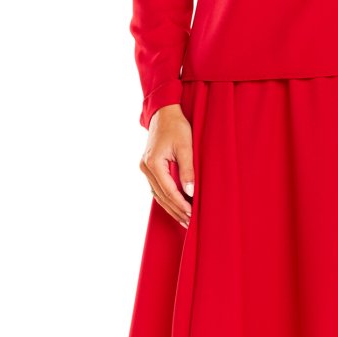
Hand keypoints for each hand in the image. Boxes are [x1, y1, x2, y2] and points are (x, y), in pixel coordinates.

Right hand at [140, 104, 195, 228]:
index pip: (168, 190)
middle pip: (161, 196)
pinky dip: (167, 198)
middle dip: (176, 210)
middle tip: (189, 222)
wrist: (164, 113)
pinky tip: (176, 206)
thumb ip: (187, 169)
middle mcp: (146, 168)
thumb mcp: (186, 146)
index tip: (191, 213)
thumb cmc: (176, 127)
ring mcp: (145, 168)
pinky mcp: (149, 167)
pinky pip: (157, 188)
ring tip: (184, 219)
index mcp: (153, 163)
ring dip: (171, 207)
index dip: (180, 203)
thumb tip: (191, 191)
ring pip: (158, 194)